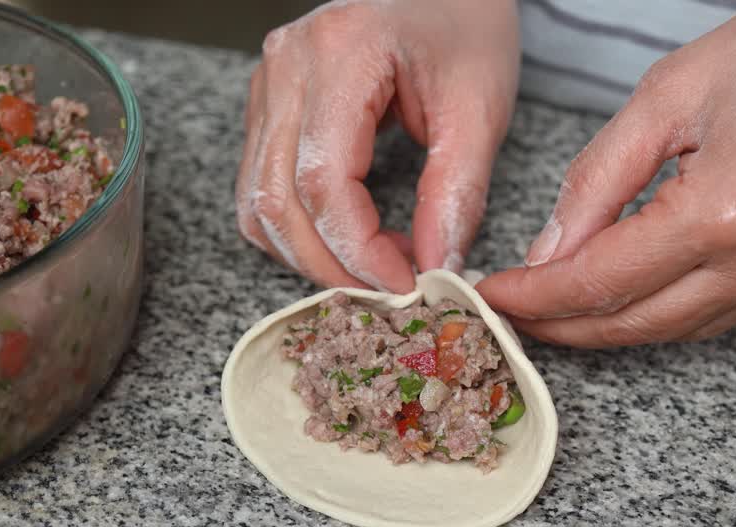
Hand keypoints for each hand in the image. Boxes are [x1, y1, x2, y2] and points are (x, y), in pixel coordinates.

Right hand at [235, 0, 520, 292]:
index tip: (405, 283)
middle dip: (330, 264)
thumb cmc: (464, 26)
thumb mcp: (479, 107)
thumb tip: (438, 269)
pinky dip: (294, 228)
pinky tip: (344, 239)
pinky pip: (257, 186)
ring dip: (307, 254)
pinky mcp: (265, 103)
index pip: (324, 180)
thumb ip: (456, 192)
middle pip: (277, 199)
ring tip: (370, 267)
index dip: (359, 249)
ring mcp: (266, 83)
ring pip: (256, 202)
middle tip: (388, 289)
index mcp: (340, 53)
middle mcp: (286, 65)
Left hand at [478, 0, 735, 347]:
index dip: (534, 298)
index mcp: (726, 212)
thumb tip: (547, 251)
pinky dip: (657, 313)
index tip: (489, 295)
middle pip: (633, 324)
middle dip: (559, 325)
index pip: (600, 282)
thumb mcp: (669, 95)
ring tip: (551, 307)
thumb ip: (598, 181)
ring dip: (605, 326)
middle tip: (508, 311)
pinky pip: (712, 318)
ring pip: (672, 332)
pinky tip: (620, 295)